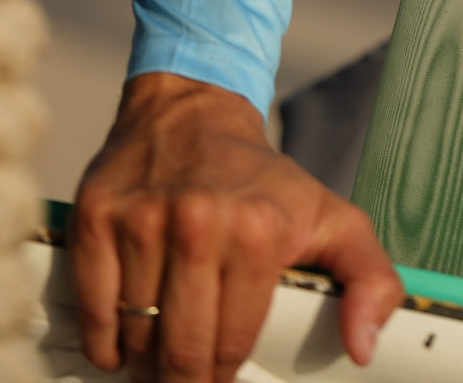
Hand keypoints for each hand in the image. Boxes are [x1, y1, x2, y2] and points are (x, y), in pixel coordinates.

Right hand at [70, 72, 402, 382]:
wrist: (194, 107)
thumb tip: (362, 348)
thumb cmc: (260, 176)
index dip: (225, 378)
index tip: (223, 381)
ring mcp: (142, 218)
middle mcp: (197, 222)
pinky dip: (104, 339)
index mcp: (257, 230)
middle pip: (179, 350)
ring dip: (144, 362)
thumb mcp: (331, 216)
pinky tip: (121, 344)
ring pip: (136, 334)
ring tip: (159, 358)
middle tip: (188, 382)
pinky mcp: (98, 214)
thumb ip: (368, 279)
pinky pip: (93, 307)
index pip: (231, 345)